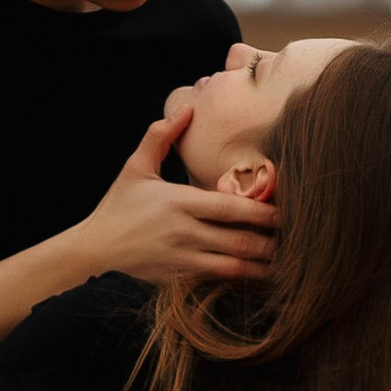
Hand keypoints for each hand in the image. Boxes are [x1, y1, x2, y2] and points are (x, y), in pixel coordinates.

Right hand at [70, 108, 278, 285]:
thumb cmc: (119, 206)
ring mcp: (182, 260)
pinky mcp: (179, 280)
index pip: (230, 207)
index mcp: (178, 202)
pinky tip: (258, 275)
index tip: (285, 210)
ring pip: (234, 267)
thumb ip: (160, 137)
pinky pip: (217, 281)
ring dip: (262, 265)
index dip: (262, 211)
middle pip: (239, 240)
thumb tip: (187, 109)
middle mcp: (183, 233)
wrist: (94, 249)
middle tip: (296, 238)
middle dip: (271, 242)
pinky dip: (240, 279)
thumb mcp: (136, 167)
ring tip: (285, 261)